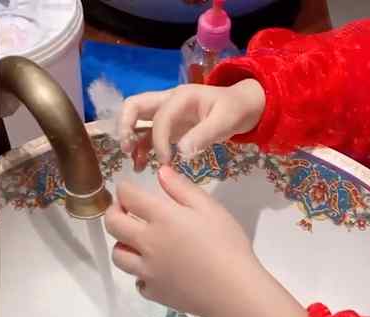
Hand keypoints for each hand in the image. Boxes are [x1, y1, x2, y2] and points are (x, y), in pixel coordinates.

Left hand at [104, 166, 307, 316]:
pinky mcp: (154, 292)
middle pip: (113, 225)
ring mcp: (147, 270)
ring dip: (122, 244)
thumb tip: (160, 172)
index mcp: (161, 217)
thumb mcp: (210, 208)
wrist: (233, 290)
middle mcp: (146, 243)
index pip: (128, 197)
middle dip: (113, 212)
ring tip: (136, 241)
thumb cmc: (226, 244)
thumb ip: (182, 189)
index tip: (127, 189)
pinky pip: (138, 281)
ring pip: (118, 256)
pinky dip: (141, 274)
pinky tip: (155, 270)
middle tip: (124, 210)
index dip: (123, 189)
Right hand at [118, 79, 264, 171]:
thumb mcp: (225, 122)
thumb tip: (181, 152)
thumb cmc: (235, 110)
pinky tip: (143, 166)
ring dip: (131, 140)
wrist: (244, 107)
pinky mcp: (169, 126)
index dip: (159, 140)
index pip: (160, 117)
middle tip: (127, 149)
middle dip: (125, 126)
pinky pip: (148, 135)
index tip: (166, 162)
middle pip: (134, 106)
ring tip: (136, 165)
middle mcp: (168, 101)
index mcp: (181, 97)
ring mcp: (167, 113)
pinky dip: (142, 149)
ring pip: (137, 121)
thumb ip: (203, 135)